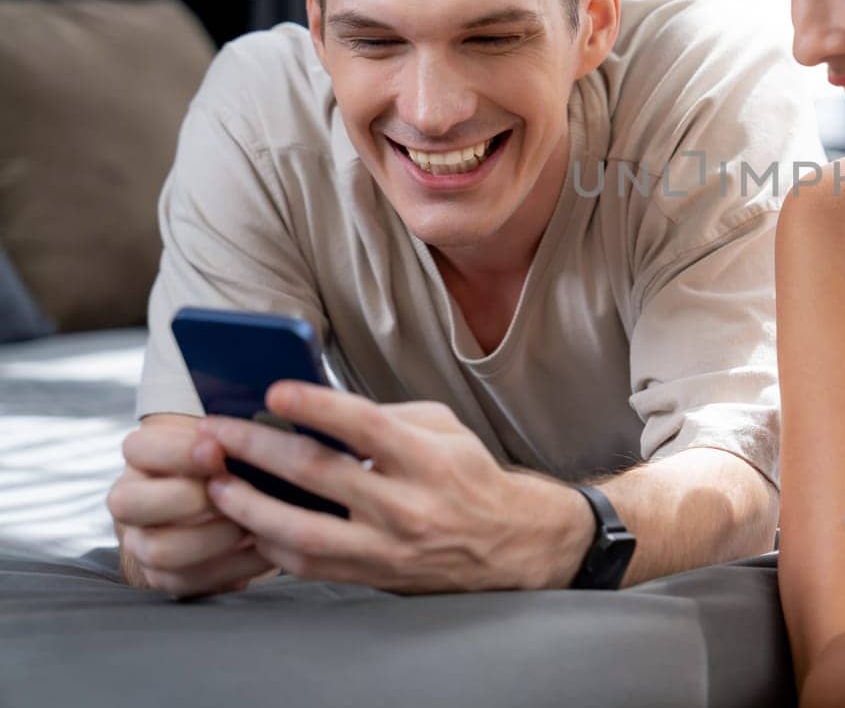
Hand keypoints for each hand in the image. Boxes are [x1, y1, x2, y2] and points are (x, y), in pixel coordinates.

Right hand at [108, 416, 276, 596]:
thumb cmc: (237, 459)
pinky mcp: (166, 578)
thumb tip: (270, 416)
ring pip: (159, 548)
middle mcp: (131, 501)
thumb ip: (235, 430)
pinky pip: (191, 581)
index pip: (139, 448)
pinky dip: (234, 566)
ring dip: (214, 535)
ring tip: (253, 522)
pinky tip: (266, 549)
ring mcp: (142, 543)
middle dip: (188, 498)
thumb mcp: (230, 437)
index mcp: (142, 456)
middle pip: (131, 503)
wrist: (228, 506)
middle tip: (234, 491)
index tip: (217, 450)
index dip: (177, 451)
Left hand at [194, 383, 593, 592]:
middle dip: (257, 449)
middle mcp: (406, 506)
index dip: (316, 406)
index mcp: (429, 458)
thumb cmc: (469, 475)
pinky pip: (307, 564)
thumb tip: (320, 408)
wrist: (506, 544)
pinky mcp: (371, 576)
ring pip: (300, 531)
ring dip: (249, 505)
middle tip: (216, 432)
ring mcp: (386, 547)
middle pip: (318, 475)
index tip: (273, 390)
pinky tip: (248, 520)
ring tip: (217, 483)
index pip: (365, 425)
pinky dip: (270, 542)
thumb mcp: (444, 429)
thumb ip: (387, 417)